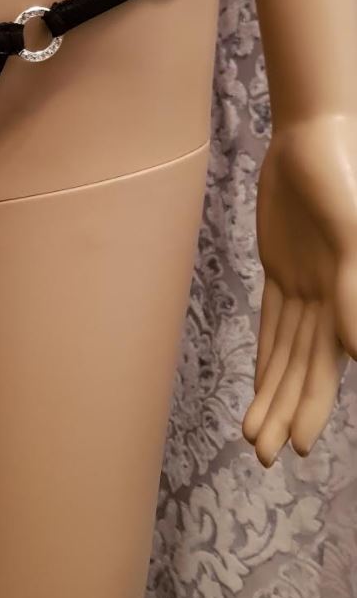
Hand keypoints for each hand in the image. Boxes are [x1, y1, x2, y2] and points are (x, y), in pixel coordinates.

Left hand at [242, 112, 356, 464]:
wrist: (314, 139)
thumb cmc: (342, 179)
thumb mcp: (349, 231)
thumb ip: (355, 288)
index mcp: (346, 297)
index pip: (327, 365)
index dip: (313, 406)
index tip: (299, 446)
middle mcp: (330, 300)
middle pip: (304, 369)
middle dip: (286, 412)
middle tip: (264, 457)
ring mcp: (306, 285)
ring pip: (286, 353)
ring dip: (272, 393)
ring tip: (252, 436)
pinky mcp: (282, 269)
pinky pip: (272, 323)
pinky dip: (266, 355)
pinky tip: (258, 385)